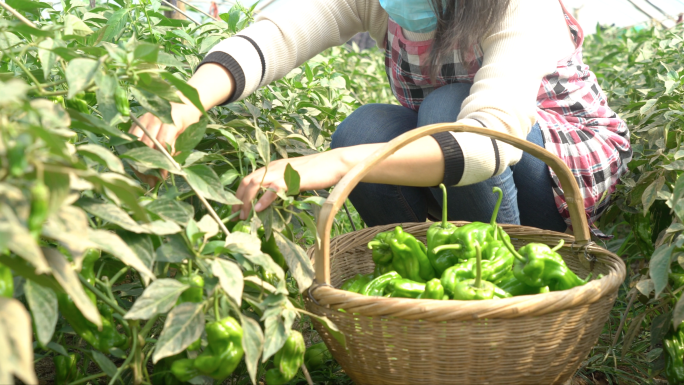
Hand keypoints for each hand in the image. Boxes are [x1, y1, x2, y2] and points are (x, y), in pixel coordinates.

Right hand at [128, 102, 201, 184]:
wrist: (182, 103)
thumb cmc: (187, 121)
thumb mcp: (188, 135)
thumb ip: (178, 150)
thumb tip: (171, 169)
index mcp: (169, 120)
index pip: (162, 143)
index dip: (162, 161)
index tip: (163, 176)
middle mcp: (153, 118)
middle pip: (146, 144)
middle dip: (148, 165)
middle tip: (152, 181)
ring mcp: (142, 119)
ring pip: (135, 143)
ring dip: (138, 162)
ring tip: (144, 177)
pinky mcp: (136, 122)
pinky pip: (129, 140)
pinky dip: (132, 154)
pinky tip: (137, 167)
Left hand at [233, 149, 350, 218]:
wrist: (334, 163)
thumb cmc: (316, 173)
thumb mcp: (293, 179)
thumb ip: (282, 187)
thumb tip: (272, 202)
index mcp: (272, 167)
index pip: (249, 178)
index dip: (240, 194)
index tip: (236, 209)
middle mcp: (273, 167)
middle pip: (247, 181)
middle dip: (239, 199)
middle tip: (235, 216)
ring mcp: (282, 172)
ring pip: (256, 184)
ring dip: (248, 201)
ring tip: (244, 216)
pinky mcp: (292, 178)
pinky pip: (274, 188)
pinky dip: (265, 199)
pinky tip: (260, 209)